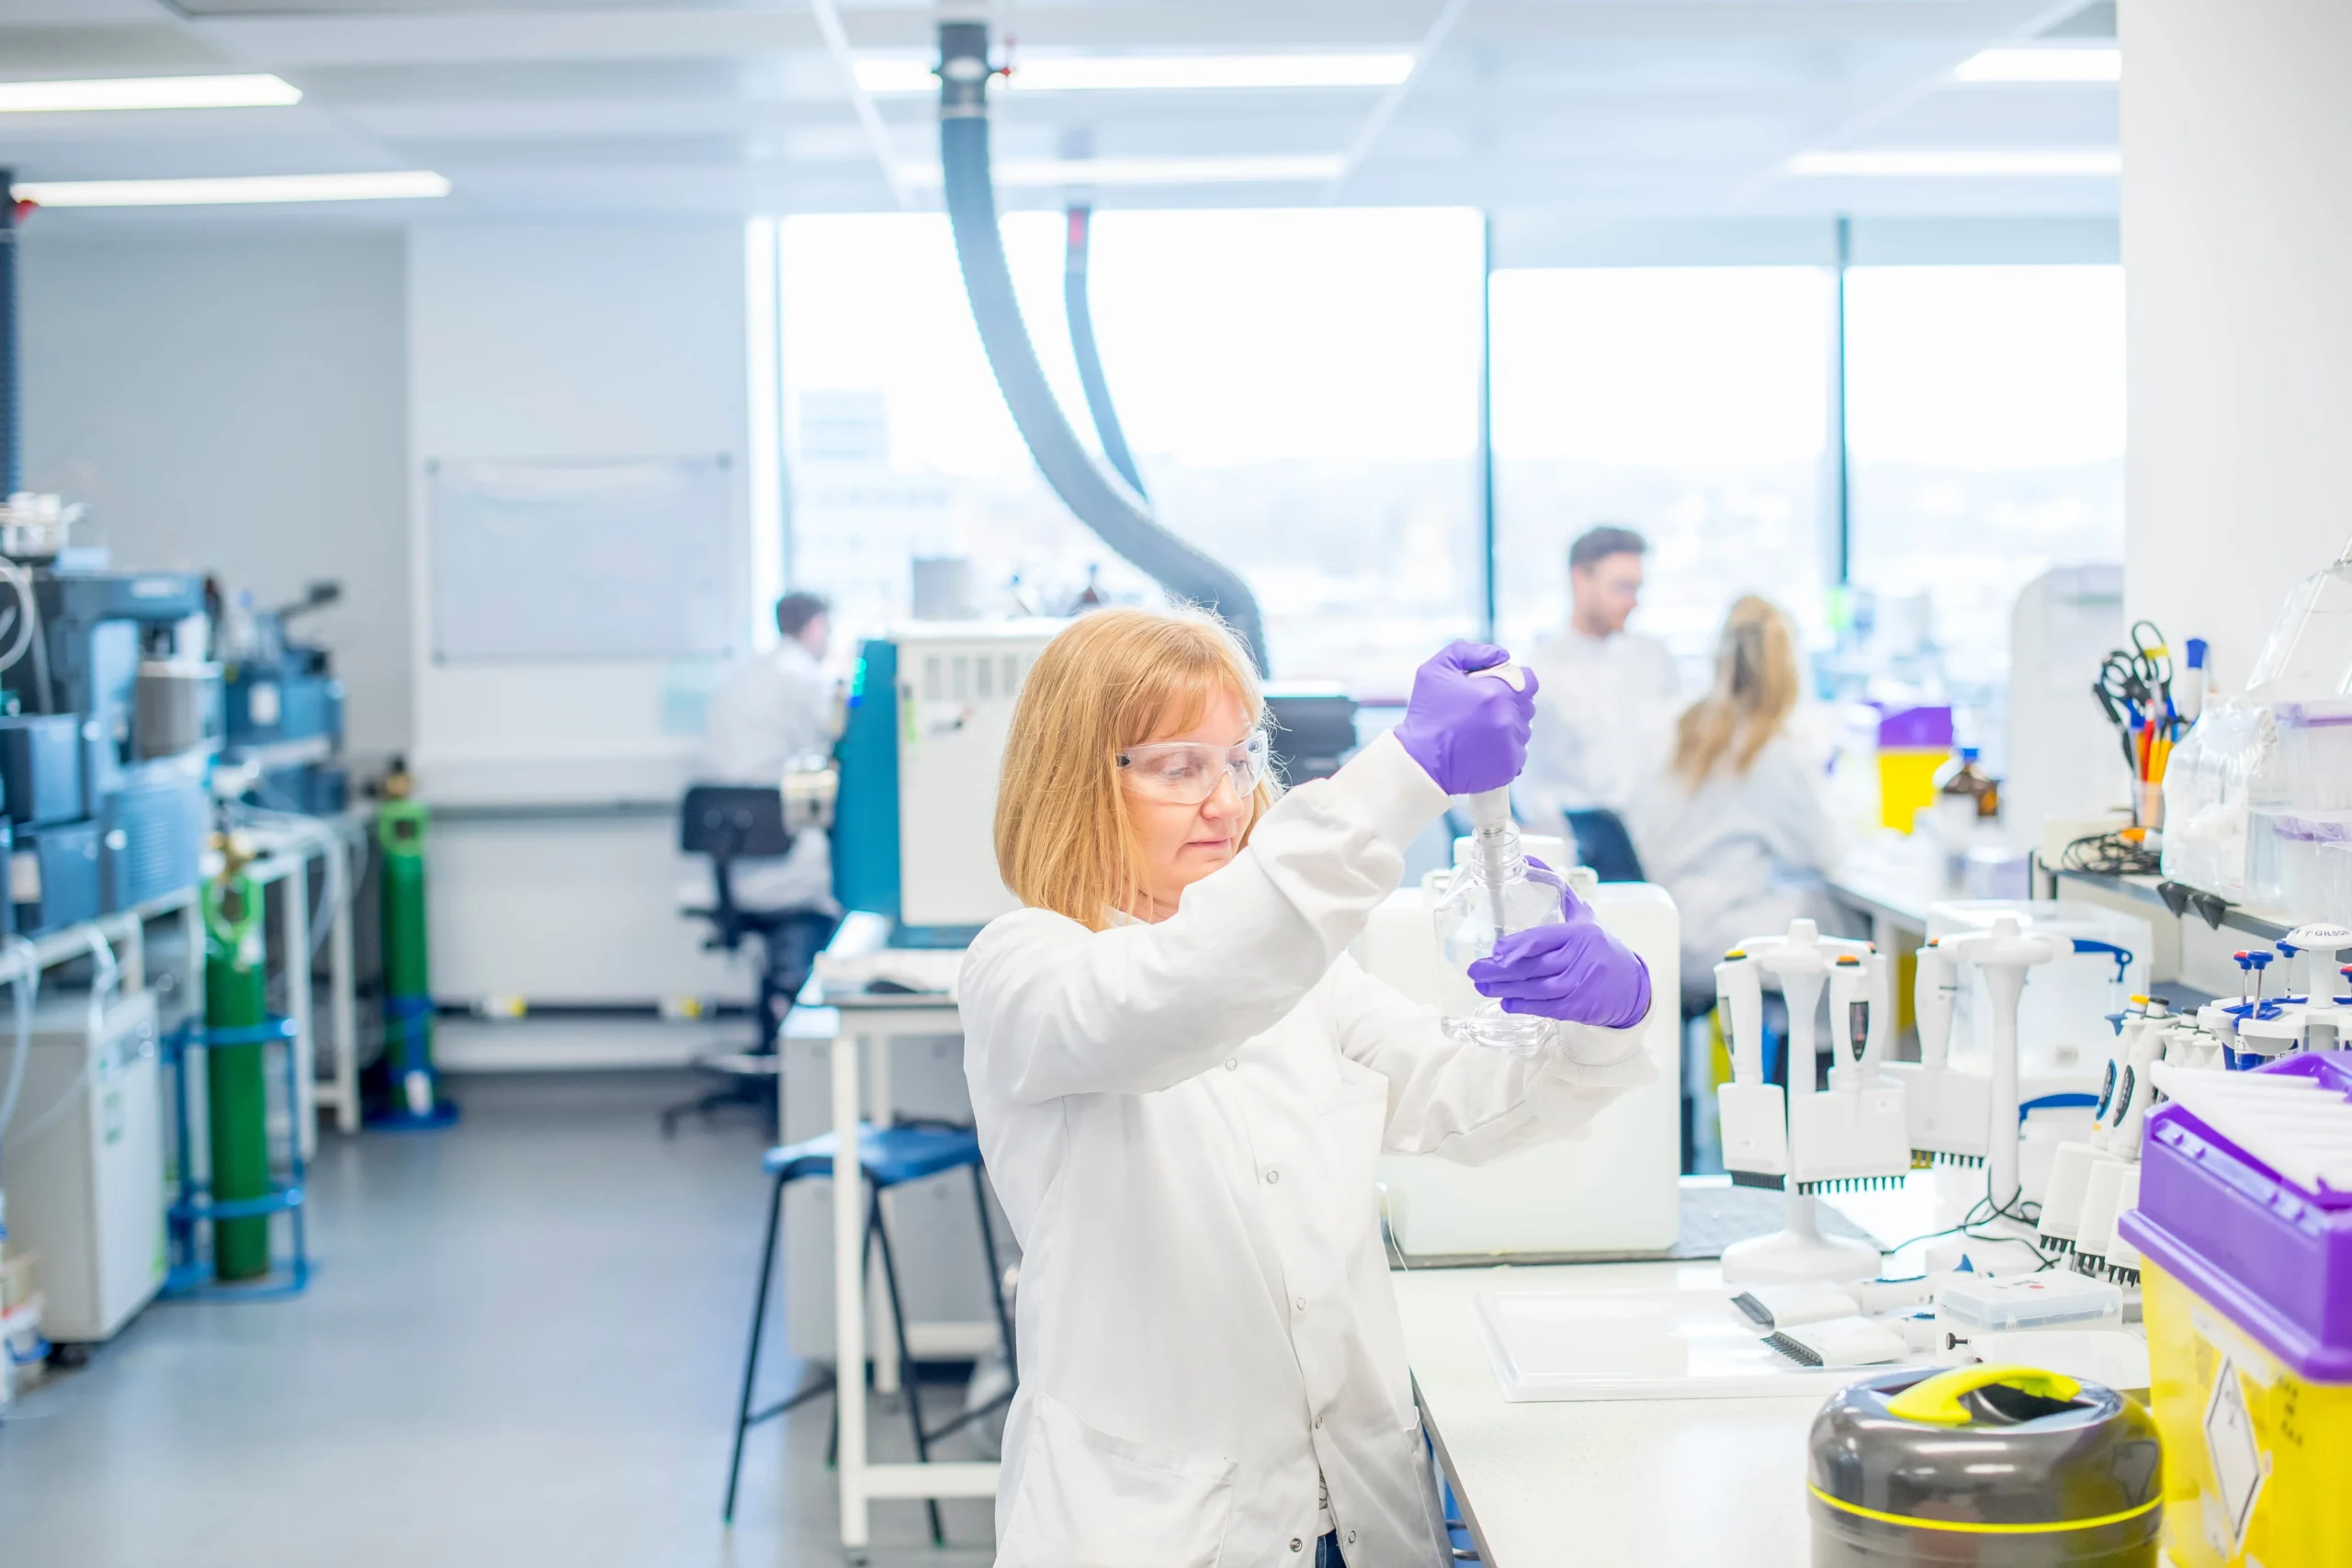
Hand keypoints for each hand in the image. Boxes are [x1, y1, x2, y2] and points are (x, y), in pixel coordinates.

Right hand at [1392, 641, 1538, 795]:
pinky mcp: (1510, 767)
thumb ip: (1469, 652)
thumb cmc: (1426, 715)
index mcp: (1496, 692)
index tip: (1495, 688)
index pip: (1528, 681)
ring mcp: (1512, 745)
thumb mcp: (1435, 670)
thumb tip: (1502, 655)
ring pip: (1522, 730)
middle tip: (1482, 712)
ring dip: (1507, 728)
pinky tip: (1481, 751)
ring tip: (1478, 733)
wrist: (1420, 763)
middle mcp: (1509, 718)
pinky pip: (1518, 754)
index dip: (1514, 681)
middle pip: (1526, 706)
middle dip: (1509, 704)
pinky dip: (1504, 751)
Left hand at [1467, 893, 1650, 1030]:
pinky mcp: (1578, 1007)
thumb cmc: (1602, 946)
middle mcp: (1579, 958)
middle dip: (1499, 970)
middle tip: (1475, 970)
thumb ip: (1559, 891)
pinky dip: (1523, 1006)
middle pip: (1532, 966)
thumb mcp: (1585, 917)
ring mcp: (1579, 985)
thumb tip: (1529, 861)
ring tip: (1482, 985)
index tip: (1494, 950)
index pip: (1540, 939)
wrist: (1631, 985)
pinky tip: (1506, 1002)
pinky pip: (1545, 1007)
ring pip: (1535, 989)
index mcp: (1579, 933)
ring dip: (1505, 989)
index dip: (1515, 947)